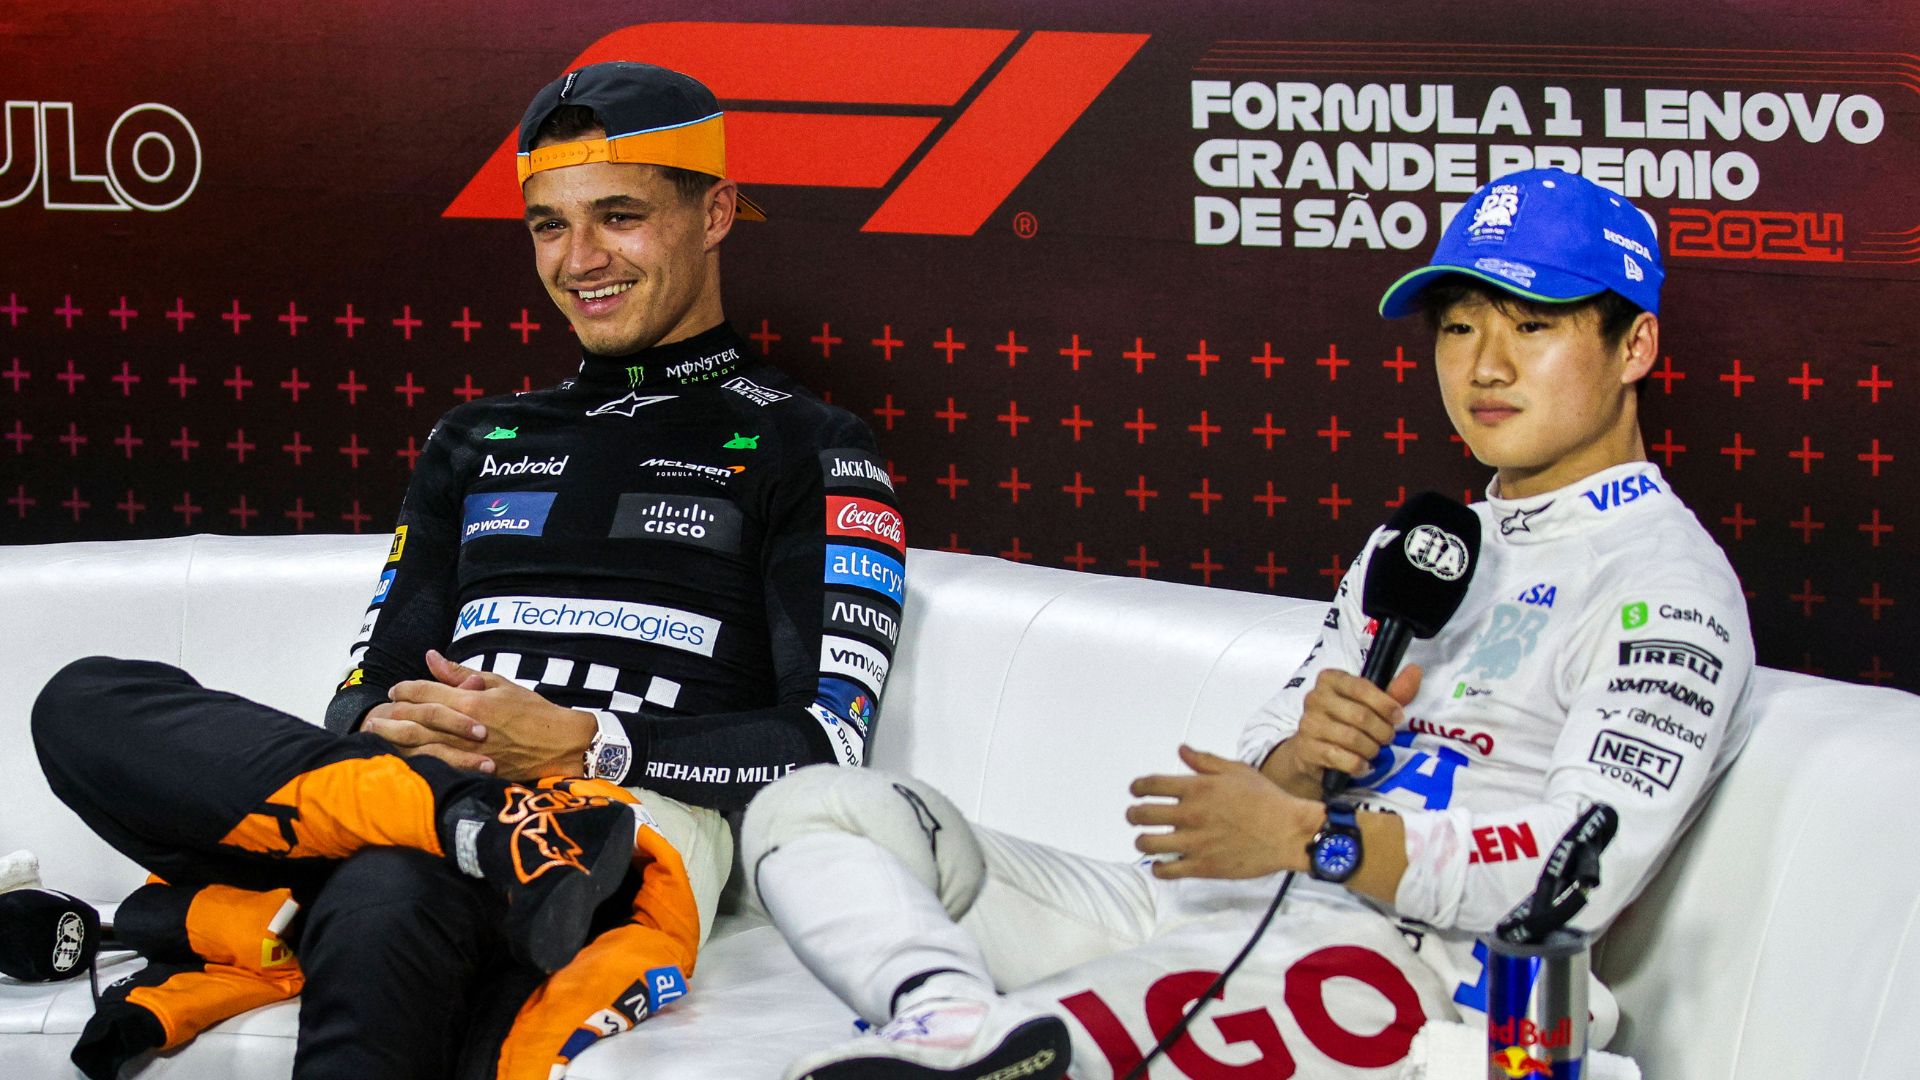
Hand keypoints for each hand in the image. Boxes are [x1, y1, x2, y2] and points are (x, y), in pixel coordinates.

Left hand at [383, 651, 597, 780]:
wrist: (558, 745)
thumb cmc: (533, 711)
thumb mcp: (500, 684)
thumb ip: (462, 673)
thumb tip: (431, 657)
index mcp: (471, 700)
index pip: (425, 691)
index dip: (405, 688)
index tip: (396, 689)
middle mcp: (463, 726)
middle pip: (414, 718)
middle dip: (391, 714)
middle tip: (377, 714)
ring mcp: (465, 751)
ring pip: (418, 744)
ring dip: (394, 737)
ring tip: (378, 734)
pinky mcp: (470, 770)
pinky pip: (434, 764)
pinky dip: (414, 759)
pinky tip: (402, 756)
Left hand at [1127, 745, 1325, 879]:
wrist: (1289, 833)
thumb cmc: (1266, 799)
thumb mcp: (1237, 771)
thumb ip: (1205, 761)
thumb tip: (1181, 750)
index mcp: (1197, 788)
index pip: (1150, 785)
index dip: (1137, 788)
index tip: (1135, 791)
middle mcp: (1190, 814)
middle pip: (1141, 815)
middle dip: (1133, 815)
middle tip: (1135, 816)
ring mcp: (1195, 842)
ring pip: (1148, 844)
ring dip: (1142, 841)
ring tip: (1146, 840)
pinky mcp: (1203, 867)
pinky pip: (1167, 871)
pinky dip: (1158, 868)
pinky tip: (1161, 864)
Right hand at [1264, 665, 1420, 796]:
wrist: (1314, 751)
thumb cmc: (1346, 722)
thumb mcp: (1371, 704)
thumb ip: (1394, 690)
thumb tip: (1415, 670)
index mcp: (1330, 679)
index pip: (1361, 687)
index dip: (1385, 704)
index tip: (1398, 716)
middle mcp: (1315, 698)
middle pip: (1360, 715)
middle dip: (1382, 731)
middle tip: (1387, 738)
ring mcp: (1308, 724)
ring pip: (1351, 738)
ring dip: (1371, 749)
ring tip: (1373, 751)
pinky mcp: (1306, 748)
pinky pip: (1340, 757)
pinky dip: (1357, 764)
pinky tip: (1362, 764)